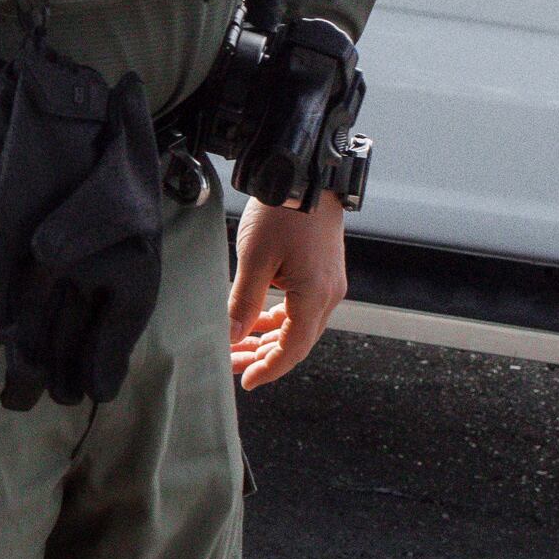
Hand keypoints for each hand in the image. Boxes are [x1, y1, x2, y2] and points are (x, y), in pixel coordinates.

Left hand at [228, 193, 348, 390]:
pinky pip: (301, 307)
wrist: (305, 177)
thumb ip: (243, 301)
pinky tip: (257, 323)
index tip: (245, 381)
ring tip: (240, 348)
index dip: (268, 369)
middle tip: (233, 366)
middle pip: (297, 341)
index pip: (292, 349)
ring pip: (299, 325)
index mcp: (315, 298)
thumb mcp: (254, 259)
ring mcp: (328, 284)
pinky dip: (279, 320)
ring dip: (270, 339)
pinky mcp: (321, 272)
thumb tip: (230, 337)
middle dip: (265, 357)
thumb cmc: (281, 216)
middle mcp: (328, 295)